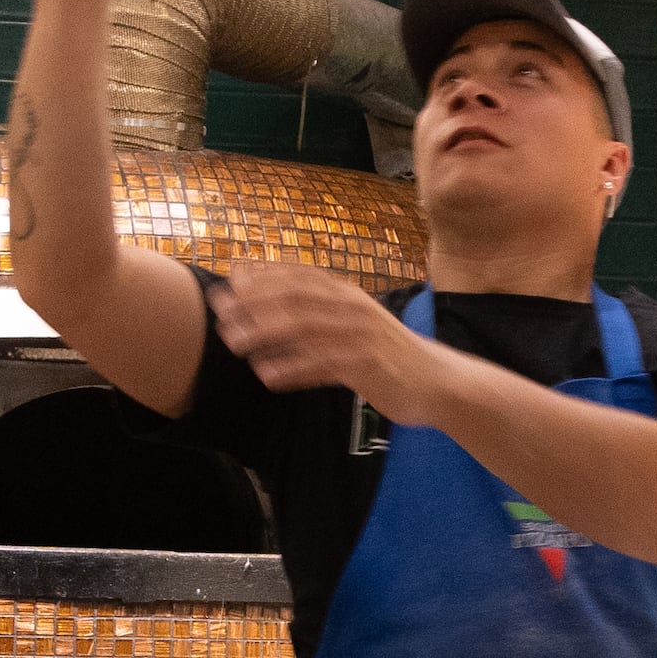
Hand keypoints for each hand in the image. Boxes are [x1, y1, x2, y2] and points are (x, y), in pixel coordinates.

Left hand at [208, 263, 429, 414]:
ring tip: (234, 344)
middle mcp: (352, 307)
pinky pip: (325, 364)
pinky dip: (294, 369)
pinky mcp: (369, 365)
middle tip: (221, 314)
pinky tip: (267, 376)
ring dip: (267, 334)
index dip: (260, 277)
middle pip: (296, 297)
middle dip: (255, 303)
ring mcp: (362, 335)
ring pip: (307, 327)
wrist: (435, 381)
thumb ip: (310, 313)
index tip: (226, 283)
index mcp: (346, 294)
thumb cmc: (382, 353)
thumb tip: (261, 305)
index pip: (298, 276)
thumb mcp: (348, 325)